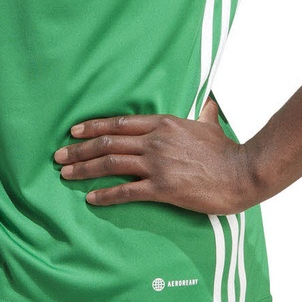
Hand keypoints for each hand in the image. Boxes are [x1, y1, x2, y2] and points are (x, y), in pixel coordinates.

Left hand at [52, 95, 254, 214]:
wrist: (242, 172)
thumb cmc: (227, 151)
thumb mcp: (210, 125)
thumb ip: (204, 115)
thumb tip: (209, 104)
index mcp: (163, 124)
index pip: (118, 124)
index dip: (93, 127)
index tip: (73, 132)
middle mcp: (155, 141)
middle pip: (107, 143)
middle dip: (78, 150)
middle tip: (58, 157)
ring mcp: (157, 164)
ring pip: (111, 164)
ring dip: (84, 169)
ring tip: (65, 175)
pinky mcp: (162, 187)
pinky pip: (126, 190)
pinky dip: (105, 194)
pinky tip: (91, 198)